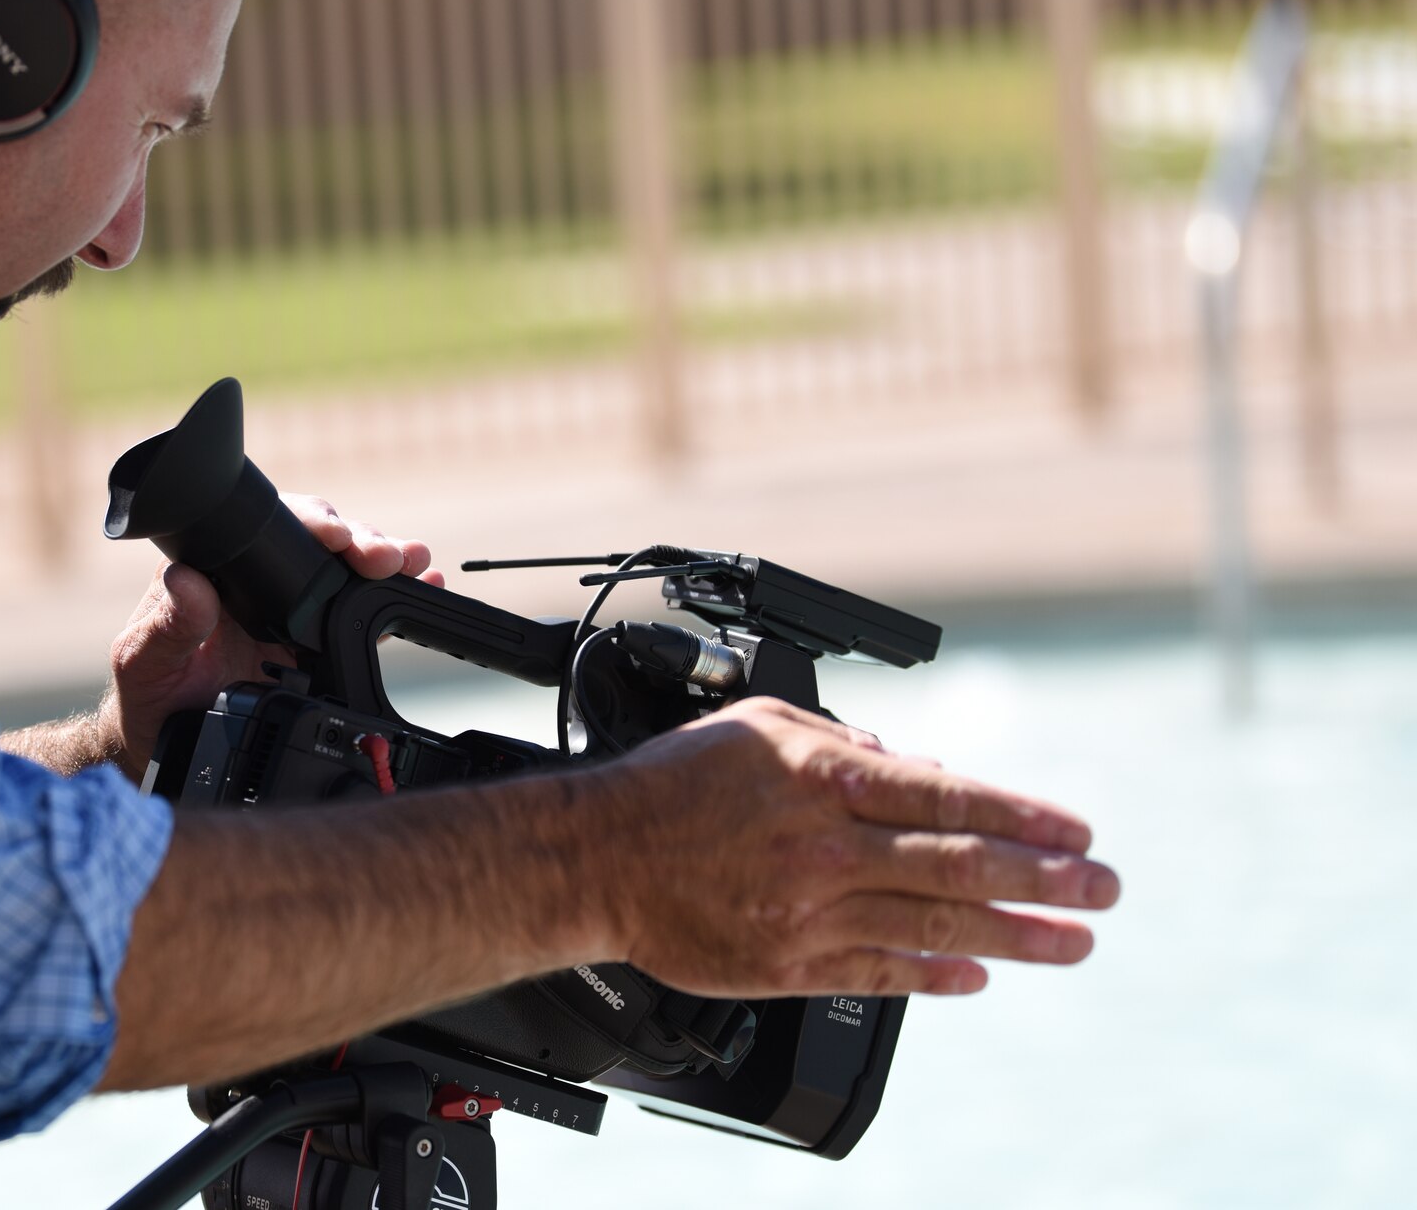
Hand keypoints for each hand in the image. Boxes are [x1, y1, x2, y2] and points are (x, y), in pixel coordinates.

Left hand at [97, 494, 444, 774]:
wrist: (166, 747)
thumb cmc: (148, 699)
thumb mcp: (143, 665)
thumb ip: (165, 626)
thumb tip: (186, 581)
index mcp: (214, 568)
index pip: (266, 526)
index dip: (308, 522)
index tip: (336, 535)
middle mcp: (255, 579)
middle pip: (317, 541)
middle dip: (360, 540)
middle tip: (387, 555)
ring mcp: (289, 608)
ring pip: (343, 571)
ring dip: (385, 561)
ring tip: (418, 562)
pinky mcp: (313, 640)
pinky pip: (358, 612)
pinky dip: (393, 599)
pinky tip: (430, 584)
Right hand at [598, 697, 1118, 998]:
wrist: (597, 859)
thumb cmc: (673, 784)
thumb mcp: (760, 725)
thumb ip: (841, 742)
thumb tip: (911, 766)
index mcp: (826, 780)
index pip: (951, 796)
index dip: (1026, 814)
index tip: (1079, 829)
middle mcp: (829, 848)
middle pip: (962, 866)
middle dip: (1047, 880)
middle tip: (1106, 890)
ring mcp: (811, 913)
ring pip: (935, 927)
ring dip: (1015, 938)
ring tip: (1074, 944)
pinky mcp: (787, 964)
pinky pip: (878, 975)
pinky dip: (935, 977)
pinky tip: (977, 978)